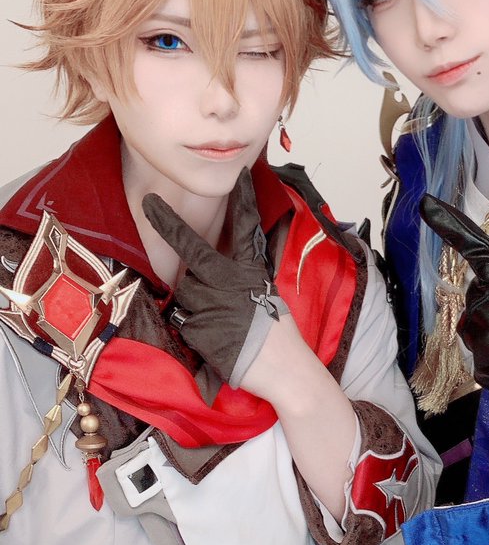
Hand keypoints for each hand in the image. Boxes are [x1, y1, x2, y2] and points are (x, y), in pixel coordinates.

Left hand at [142, 168, 287, 386]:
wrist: (283, 370)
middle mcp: (230, 281)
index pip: (247, 227)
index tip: (241, 174)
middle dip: (168, 223)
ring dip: (193, 302)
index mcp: (251, 271)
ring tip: (220, 321)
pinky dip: (194, 328)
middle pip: (193, 251)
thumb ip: (243, 276)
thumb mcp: (266, 294)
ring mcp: (212, 303)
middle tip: (148, 202)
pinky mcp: (199, 328)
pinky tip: (215, 339)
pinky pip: (184, 320)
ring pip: (185, 290)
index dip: (244, 199)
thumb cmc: (277, 334)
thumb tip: (222, 263)